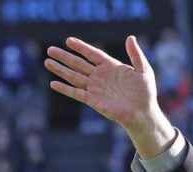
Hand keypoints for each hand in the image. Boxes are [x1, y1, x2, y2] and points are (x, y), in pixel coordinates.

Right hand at [45, 36, 173, 156]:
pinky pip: (76, 93)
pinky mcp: (93, 100)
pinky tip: (53, 83)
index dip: (81, 47)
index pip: (93, 54)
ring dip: (61, 70)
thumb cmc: (145, 92)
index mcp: (111, 66)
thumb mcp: (143, 70)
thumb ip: (136, 54)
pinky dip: (65, 89)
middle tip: (50, 49)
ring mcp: (95, 88)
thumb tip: (130, 37)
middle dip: (65, 57)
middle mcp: (100, 76)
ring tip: (47, 62)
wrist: (143, 113)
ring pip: (74, 76)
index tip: (68, 40)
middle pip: (79, 64)